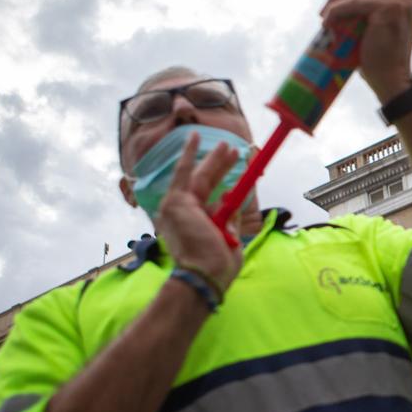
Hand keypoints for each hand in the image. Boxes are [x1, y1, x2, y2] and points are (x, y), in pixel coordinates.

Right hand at [155, 132, 243, 289]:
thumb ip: (230, 217)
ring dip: (214, 160)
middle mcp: (182, 214)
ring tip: (229, 146)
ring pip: (199, 176)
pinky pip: (184, 172)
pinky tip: (194, 137)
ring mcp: (176, 207)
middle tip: (233, 151)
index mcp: (193, 224)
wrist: (204, 274)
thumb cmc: (217, 265)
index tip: (234, 174)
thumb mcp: (229, 237)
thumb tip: (235, 199)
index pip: (208, 197)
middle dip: (220, 166)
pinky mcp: (177, 201)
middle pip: (204, 183)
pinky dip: (188, 153)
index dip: (222, 182)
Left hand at [320, 0, 411, 103]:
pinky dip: (336, 10)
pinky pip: (354, 3)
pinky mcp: (388, 10)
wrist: (390, 82)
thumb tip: (343, 0)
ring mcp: (400, 2)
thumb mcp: (377, 28)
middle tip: (328, 13)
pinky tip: (327, 23)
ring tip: (325, 19)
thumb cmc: (379, 59)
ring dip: (337, 1)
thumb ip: (371, 8)